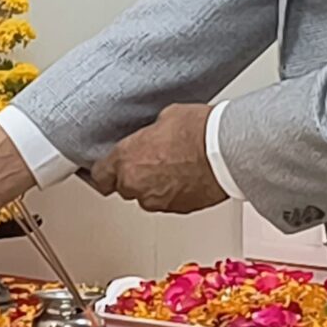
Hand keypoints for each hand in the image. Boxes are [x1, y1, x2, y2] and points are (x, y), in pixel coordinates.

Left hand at [89, 104, 228, 214]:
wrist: (227, 151)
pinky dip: (174, 192)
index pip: (99, 176)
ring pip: (146, 197)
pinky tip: (186, 176)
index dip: (105, 172)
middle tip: (151, 161)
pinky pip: (169, 202)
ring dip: (155, 186)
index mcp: (125, 159)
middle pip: (124, 187)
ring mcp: (157, 200)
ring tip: (173, 167)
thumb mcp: (164, 118)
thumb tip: (152, 136)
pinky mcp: (179, 209)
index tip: (107, 169)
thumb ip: (147, 134)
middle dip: (134, 176)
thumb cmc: (199, 131)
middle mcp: (136, 184)